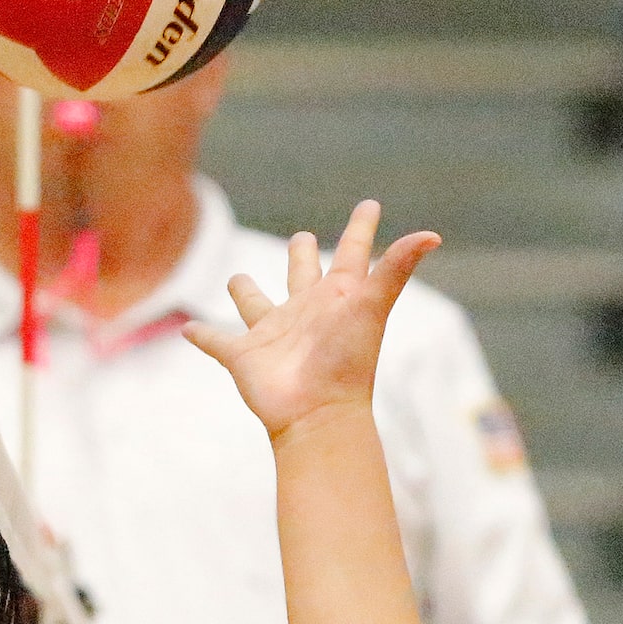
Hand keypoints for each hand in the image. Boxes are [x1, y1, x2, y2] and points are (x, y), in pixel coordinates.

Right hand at [187, 200, 439, 438]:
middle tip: (302, 238)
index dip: (361, 229)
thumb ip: (397, 269)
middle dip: (299, 254)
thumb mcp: (372, 307)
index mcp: (338, 297)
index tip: (370, 205)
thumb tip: (434, 235)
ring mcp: (273, 334)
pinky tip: (189, 330)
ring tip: (236, 280)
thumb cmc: (348, 363)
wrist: (318, 417)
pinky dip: (202, 336)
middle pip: (301, 273)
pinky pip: (217, 342)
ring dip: (244, 291)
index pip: (353, 253)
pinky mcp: (243, 357)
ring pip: (254, 304)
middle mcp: (306, 311)